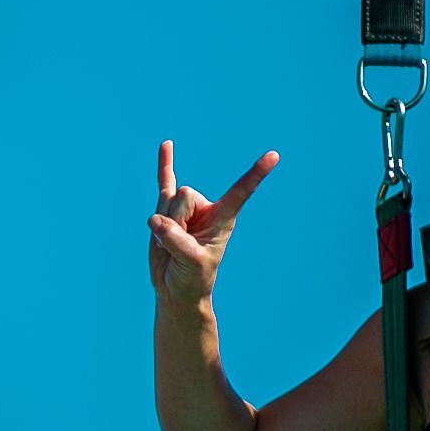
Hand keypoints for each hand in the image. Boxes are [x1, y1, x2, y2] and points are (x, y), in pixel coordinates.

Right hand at [147, 138, 278, 307]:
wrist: (175, 286)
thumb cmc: (192, 277)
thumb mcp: (190, 261)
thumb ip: (175, 240)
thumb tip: (155, 220)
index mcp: (223, 217)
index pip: (241, 192)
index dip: (256, 174)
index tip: (274, 155)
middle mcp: (206, 208)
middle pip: (184, 197)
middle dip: (175, 222)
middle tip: (179, 247)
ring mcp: (185, 208)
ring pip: (166, 200)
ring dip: (161, 226)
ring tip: (169, 246)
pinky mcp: (166, 210)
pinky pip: (165, 181)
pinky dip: (164, 164)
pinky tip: (166, 144)